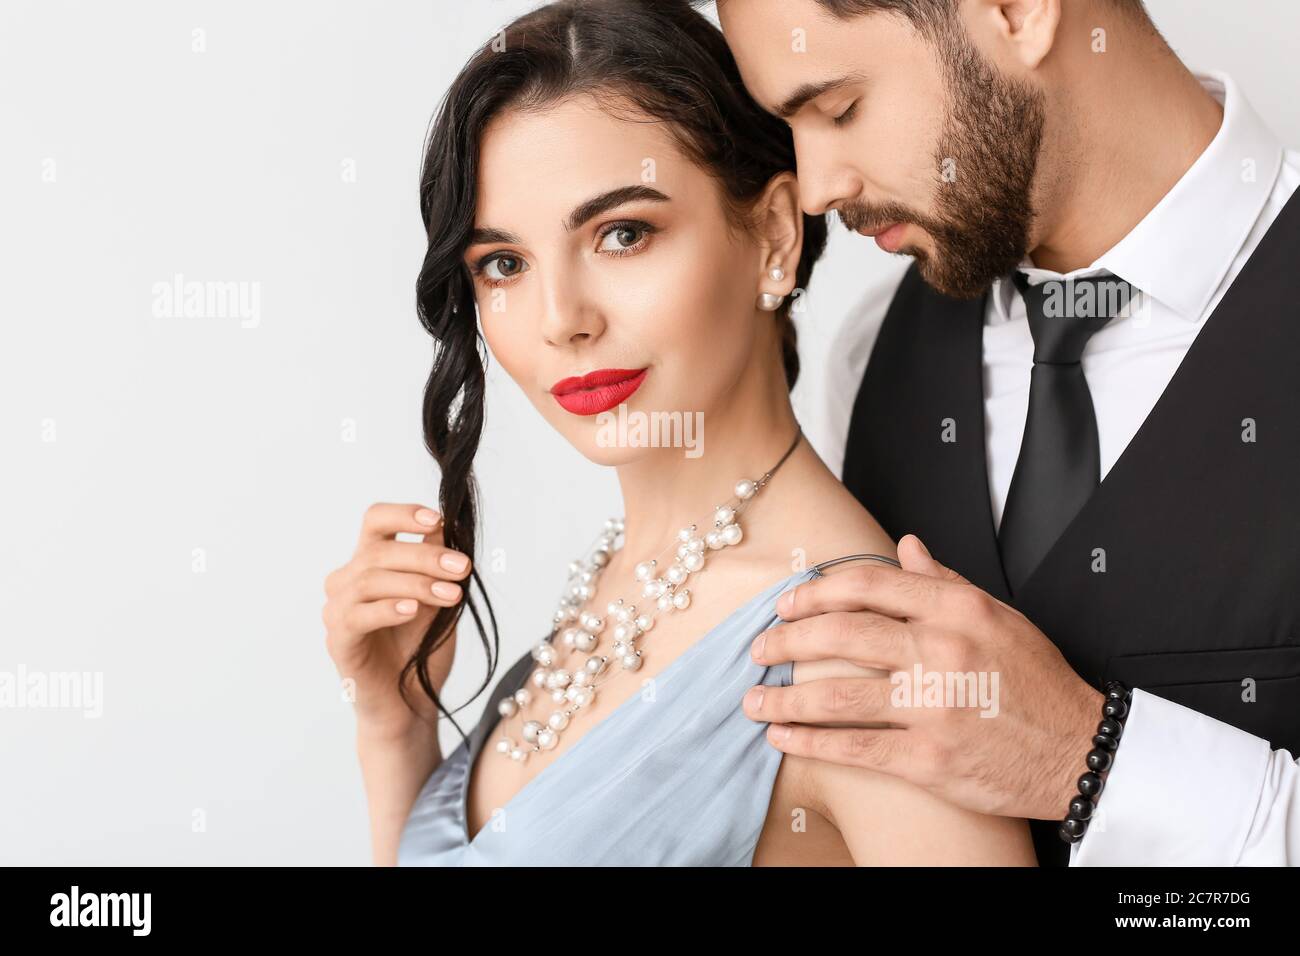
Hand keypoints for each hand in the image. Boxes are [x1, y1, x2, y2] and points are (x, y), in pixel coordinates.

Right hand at [322, 502, 471, 735]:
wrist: (410, 703)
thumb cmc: (421, 648)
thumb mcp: (439, 599)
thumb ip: (438, 564)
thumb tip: (448, 524)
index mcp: (371, 562)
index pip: (376, 520)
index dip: (403, 513)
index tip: (438, 520)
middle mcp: (348, 581)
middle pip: (379, 550)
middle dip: (426, 556)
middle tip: (463, 568)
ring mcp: (338, 610)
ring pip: (370, 580)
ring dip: (416, 583)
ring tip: (452, 595)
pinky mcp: (337, 640)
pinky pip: (357, 616)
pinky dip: (387, 609)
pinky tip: (413, 610)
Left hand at [742, 534, 1103, 819]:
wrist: (1080, 751)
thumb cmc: (1038, 683)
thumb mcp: (998, 616)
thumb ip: (943, 581)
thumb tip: (905, 546)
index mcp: (956, 610)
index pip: (867, 584)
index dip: (816, 591)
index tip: (786, 603)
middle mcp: (942, 652)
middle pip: (840, 635)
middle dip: (786, 641)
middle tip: (759, 649)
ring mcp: (934, 707)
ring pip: (837, 694)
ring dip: (784, 697)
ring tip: (754, 699)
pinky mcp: (929, 759)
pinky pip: (854, 746)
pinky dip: (809, 741)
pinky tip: (781, 737)